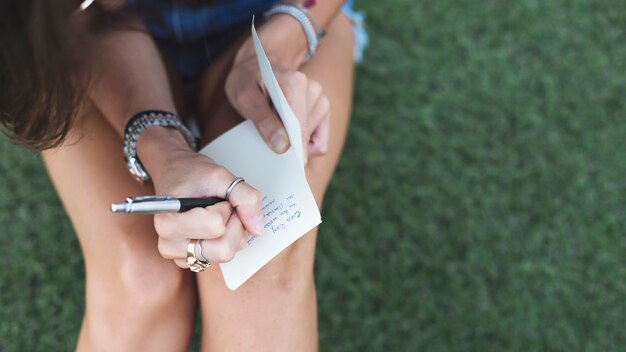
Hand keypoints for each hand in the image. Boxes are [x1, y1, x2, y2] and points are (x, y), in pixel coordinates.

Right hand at [138, 128, 263, 268]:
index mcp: (168, 220)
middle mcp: (169, 243)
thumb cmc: (191, 174)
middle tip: (224, 207)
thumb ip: (244, 197)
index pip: (215, 227)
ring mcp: (178, 255)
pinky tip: (216, 227)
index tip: (218, 199)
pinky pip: (221, 258)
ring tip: (219, 214)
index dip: (225, 209)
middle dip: (233, 225)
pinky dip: (227, 241)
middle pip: (222, 250)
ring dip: (231, 233)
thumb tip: (257, 229)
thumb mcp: (220, 176)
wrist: (175, 175)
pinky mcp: (188, 260)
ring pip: (225, 255)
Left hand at [225, 18, 329, 165]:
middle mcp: (313, 90)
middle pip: (306, 138)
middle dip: (288, 148)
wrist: (257, 65)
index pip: (300, 130)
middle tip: (267, 142)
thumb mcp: (243, 97)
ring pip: (313, 142)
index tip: (282, 171)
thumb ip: (262, 120)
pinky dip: (305, 145)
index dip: (292, 154)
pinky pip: (319, 142)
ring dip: (294, 143)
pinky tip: (289, 135)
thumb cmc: (247, 80)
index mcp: (295, 84)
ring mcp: (321, 99)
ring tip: (275, 127)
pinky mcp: (323, 110)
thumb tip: (282, 146)